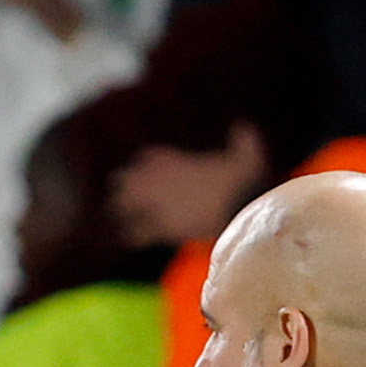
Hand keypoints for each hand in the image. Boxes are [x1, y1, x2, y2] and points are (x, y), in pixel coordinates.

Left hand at [110, 122, 267, 252]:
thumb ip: (242, 139)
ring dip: (125, 214)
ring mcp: (154, 202)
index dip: (145, 169)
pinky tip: (138, 241)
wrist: (239, 202)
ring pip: (121, 206)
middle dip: (125, 192)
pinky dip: (134, 238)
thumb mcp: (245, 153)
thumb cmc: (242, 179)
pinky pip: (135, 233)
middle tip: (132, 204)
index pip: (143, 159)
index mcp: (171, 159)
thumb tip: (243, 125)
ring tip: (130, 223)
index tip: (149, 178)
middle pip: (122, 180)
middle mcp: (156, 177)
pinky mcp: (159, 226)